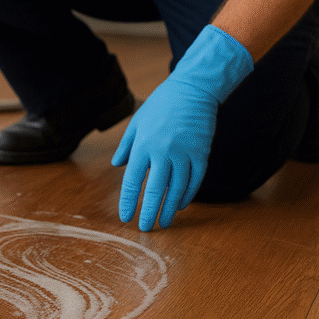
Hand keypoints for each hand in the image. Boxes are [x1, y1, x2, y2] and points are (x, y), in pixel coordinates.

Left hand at [113, 25, 253, 229]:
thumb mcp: (137, 122)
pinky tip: (180, 205)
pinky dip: (188, 195)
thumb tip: (117, 165)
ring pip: (177, 189)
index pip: (132, 181)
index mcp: (143, 145)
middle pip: (155, 190)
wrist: (192, 89)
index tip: (125, 217)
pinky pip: (195, 180)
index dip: (128, 201)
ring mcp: (184, 153)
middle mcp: (163, 152)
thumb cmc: (161, 104)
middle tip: (145, 228)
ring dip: (169, 209)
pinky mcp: (202, 154)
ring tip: (163, 223)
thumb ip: (127, 145)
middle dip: (149, 212)